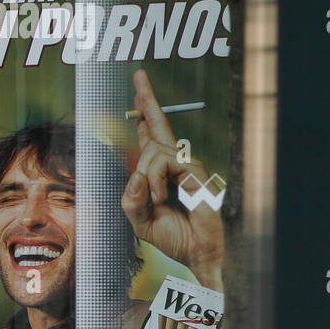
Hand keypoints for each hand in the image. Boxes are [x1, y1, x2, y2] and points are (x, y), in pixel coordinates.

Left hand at [121, 68, 224, 291]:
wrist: (198, 253)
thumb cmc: (175, 237)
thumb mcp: (140, 221)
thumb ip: (130, 199)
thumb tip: (134, 176)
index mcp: (161, 174)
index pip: (151, 139)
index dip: (145, 115)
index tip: (140, 91)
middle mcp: (175, 165)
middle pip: (159, 126)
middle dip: (148, 99)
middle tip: (139, 74)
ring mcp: (187, 167)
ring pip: (154, 150)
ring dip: (147, 177)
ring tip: (158, 202)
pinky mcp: (196, 172)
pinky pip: (164, 162)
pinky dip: (156, 181)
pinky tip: (163, 199)